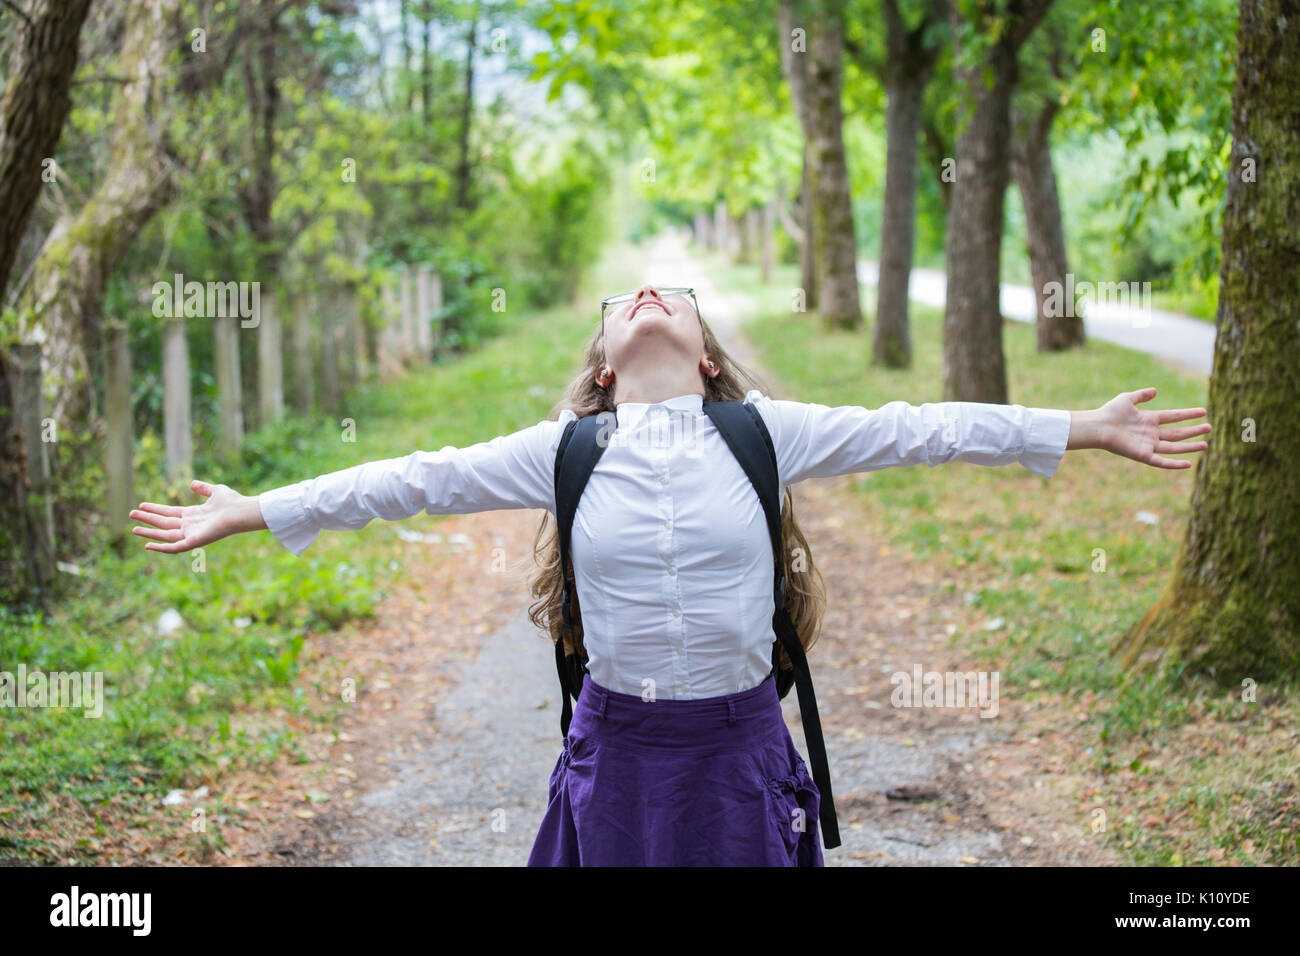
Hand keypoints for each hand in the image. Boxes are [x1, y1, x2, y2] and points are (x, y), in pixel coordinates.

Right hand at [130, 479, 265, 552]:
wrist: (239, 511)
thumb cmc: (231, 501)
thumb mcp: (215, 491)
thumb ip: (203, 488)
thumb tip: (192, 484)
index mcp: (194, 514)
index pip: (170, 513)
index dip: (155, 509)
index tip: (141, 505)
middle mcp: (190, 525)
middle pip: (164, 523)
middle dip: (148, 519)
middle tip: (131, 514)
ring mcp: (191, 534)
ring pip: (165, 535)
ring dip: (149, 532)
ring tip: (134, 528)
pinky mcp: (193, 542)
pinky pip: (174, 547)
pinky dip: (161, 548)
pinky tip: (147, 545)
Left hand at [1086, 387, 1210, 469]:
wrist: (1098, 426)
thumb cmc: (1110, 412)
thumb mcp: (1127, 399)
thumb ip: (1141, 395)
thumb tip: (1155, 390)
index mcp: (1149, 419)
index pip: (1174, 417)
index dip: (1188, 414)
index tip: (1203, 411)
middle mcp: (1151, 433)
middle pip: (1177, 433)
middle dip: (1193, 431)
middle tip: (1209, 427)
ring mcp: (1148, 445)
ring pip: (1174, 447)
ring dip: (1189, 447)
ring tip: (1205, 444)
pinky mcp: (1143, 455)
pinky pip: (1161, 461)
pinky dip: (1174, 464)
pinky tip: (1188, 464)